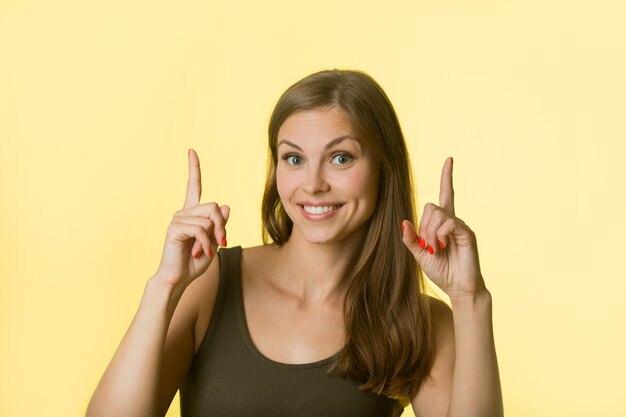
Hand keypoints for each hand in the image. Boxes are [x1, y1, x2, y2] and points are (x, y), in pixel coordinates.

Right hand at [152, 149, 229, 288]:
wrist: (179, 278)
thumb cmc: (195, 262)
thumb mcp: (214, 241)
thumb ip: (220, 225)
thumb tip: (226, 205)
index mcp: (192, 213)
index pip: (194, 186)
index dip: (193, 168)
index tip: (191, 150)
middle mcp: (183, 212)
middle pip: (214, 206)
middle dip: (222, 225)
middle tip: (221, 242)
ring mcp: (177, 219)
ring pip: (209, 219)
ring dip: (213, 238)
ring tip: (206, 251)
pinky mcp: (174, 229)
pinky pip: (200, 229)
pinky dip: (206, 244)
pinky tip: (199, 253)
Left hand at [401, 157, 485, 296]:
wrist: (459, 288)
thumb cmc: (442, 271)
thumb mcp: (419, 255)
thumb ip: (411, 239)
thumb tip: (404, 222)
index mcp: (442, 224)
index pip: (446, 194)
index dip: (447, 177)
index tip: (450, 159)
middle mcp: (453, 221)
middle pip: (431, 206)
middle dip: (423, 226)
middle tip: (428, 246)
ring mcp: (461, 226)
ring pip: (438, 214)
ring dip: (430, 233)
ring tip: (436, 248)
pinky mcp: (467, 233)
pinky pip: (448, 223)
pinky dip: (440, 234)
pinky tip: (442, 246)